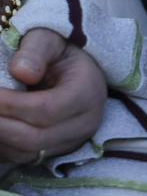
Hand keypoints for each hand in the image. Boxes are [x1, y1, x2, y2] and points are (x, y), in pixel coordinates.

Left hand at [0, 28, 107, 164]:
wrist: (76, 69)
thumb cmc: (61, 51)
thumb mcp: (50, 40)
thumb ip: (35, 51)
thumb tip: (20, 72)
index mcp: (87, 92)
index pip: (46, 109)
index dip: (13, 105)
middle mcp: (84, 123)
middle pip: (35, 137)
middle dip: (2, 124)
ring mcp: (71, 141)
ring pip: (27, 152)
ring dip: (1, 136)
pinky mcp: (56, 152)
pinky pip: (24, 158)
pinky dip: (4, 144)